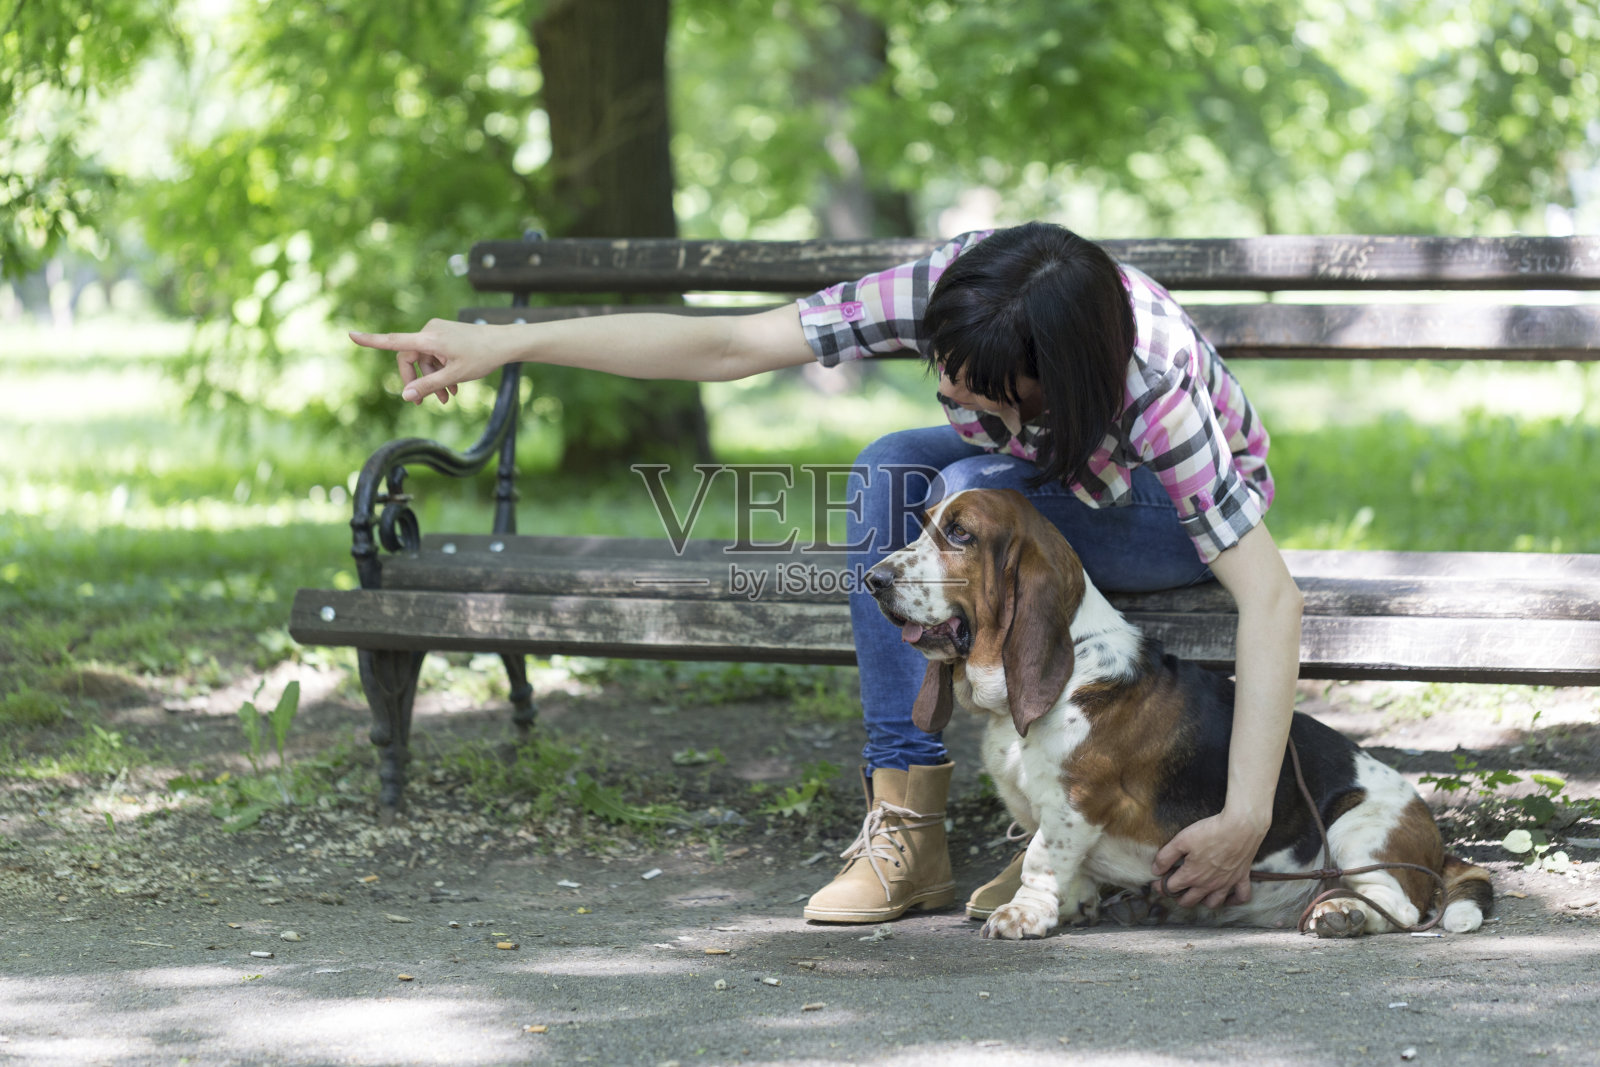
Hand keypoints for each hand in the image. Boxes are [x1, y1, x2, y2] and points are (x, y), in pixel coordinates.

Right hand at [350, 319, 507, 405]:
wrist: (505, 342)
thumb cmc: (482, 356)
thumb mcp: (455, 375)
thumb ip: (428, 386)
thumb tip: (406, 396)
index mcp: (429, 338)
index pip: (394, 341)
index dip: (371, 341)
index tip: (351, 335)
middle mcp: (429, 331)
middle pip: (410, 358)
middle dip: (419, 381)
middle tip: (430, 402)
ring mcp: (437, 331)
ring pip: (424, 360)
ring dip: (432, 379)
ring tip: (448, 398)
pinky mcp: (444, 334)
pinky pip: (434, 355)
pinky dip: (440, 370)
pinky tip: (453, 387)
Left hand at [1150, 809, 1268, 909]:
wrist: (1240, 826)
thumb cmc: (1210, 832)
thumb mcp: (1181, 840)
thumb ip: (1166, 856)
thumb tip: (1156, 870)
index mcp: (1191, 875)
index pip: (1170, 888)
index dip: (1160, 886)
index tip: (1156, 883)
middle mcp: (1208, 884)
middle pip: (1189, 901)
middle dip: (1178, 898)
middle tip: (1174, 891)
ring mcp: (1226, 883)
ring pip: (1213, 903)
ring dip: (1203, 902)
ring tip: (1197, 895)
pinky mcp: (1242, 878)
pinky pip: (1241, 897)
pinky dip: (1234, 901)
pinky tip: (1228, 898)